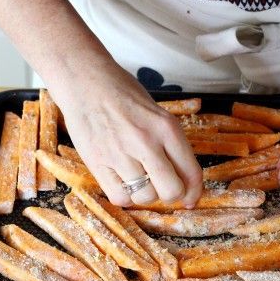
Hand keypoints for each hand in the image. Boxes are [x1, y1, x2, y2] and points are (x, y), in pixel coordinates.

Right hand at [49, 61, 202, 206]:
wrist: (85, 81)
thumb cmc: (124, 96)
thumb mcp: (158, 114)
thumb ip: (172, 145)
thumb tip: (185, 182)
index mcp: (167, 128)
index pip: (191, 172)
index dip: (194, 192)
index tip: (190, 199)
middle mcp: (147, 142)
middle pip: (172, 191)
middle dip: (171, 195)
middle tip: (162, 187)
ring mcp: (120, 153)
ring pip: (146, 197)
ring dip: (145, 194)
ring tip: (138, 178)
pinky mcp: (97, 162)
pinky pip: (120, 197)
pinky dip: (124, 195)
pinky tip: (122, 181)